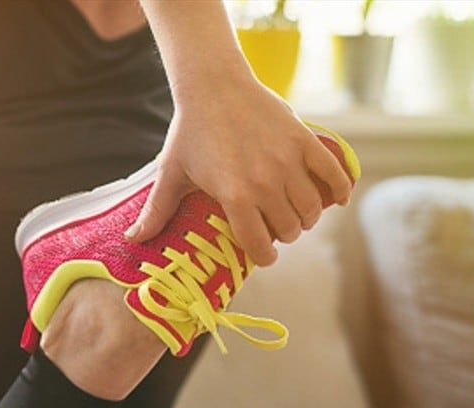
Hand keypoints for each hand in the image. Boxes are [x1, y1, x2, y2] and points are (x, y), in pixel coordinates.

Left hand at [124, 77, 351, 266]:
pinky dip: (340, 190)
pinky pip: (334, 174)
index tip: (262, 253)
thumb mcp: (171, 173)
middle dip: (283, 235)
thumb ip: (156, 211)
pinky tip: (336, 199)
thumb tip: (133, 240)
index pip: (259, 245)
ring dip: (306, 218)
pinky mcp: (305, 141)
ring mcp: (289, 161)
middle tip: (274, 228)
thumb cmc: (189, 132)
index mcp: (235, 196)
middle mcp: (266, 182)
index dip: (263, 256)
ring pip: (312, 209)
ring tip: (295, 214)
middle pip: (289, 229)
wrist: (214, 86)